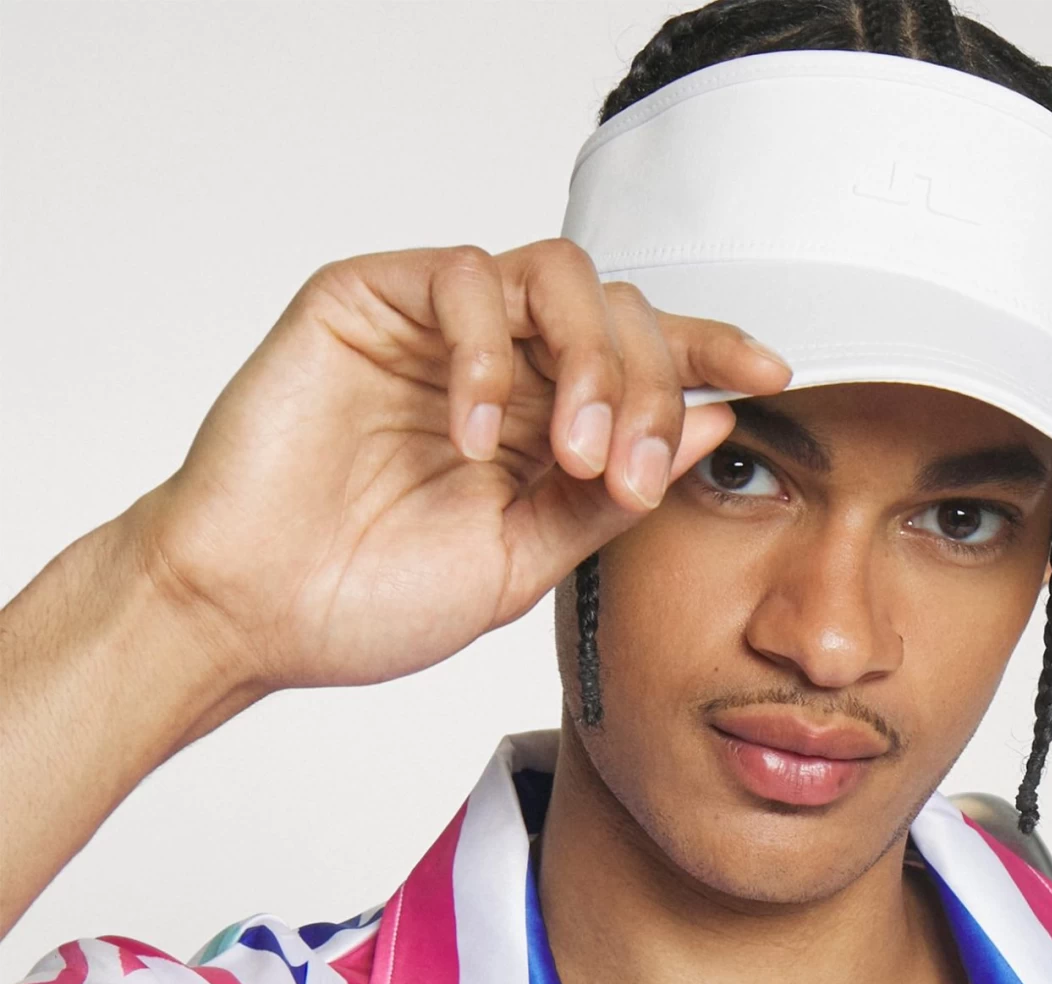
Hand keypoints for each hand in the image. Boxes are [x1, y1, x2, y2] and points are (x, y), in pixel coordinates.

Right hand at [134, 241, 789, 702]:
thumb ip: (612, 495)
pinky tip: (473, 435)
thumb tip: (712, 424)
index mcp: (540, 424)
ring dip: (586, 359)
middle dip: (644, 385)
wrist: (253, 614)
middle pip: (615, 311)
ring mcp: (436, 329)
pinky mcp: (368, 299)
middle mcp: (499, 364)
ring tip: (570, 452)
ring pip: (554, 276)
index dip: (709, 352)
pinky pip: (464, 280)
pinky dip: (487, 353)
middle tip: (623, 471)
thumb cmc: (370, 597)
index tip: (772, 375)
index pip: (642, 361)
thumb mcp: (523, 561)